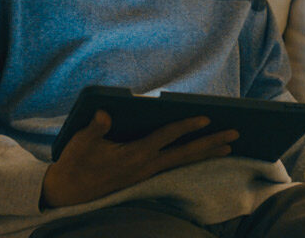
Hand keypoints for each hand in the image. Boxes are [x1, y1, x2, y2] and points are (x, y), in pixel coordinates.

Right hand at [41, 110, 238, 207]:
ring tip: (229, 146)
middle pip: (185, 154)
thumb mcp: (80, 143)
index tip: (206, 119)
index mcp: (134, 155)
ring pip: (184, 162)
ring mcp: (148, 173)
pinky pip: (175, 167)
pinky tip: (204, 154)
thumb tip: (105, 113)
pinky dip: (192, 159)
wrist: (68, 191)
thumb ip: (94, 128)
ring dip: (207, 152)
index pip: (166, 138)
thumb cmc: (75, 162)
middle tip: (236, 134)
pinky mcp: (146, 176)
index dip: (186, 127)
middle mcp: (146, 165)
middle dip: (211, 143)